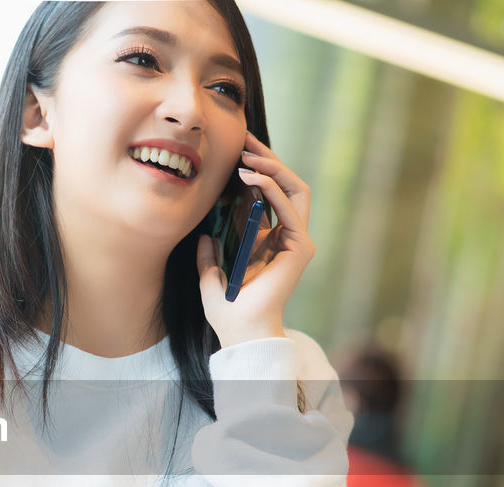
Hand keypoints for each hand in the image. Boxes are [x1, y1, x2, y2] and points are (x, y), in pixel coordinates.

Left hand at [196, 130, 313, 348]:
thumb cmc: (226, 308)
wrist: (238, 329)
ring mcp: (298, 241)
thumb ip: (209, 253)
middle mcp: (288, 238)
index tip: (236, 150)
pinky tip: (251, 176)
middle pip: (288, 185)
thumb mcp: (210, 274)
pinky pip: (289, 208)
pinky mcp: (300, 247)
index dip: (258, 169)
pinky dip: (272, 188)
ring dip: (272, 167)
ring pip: (295, 189)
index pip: (272, 194)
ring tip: (247, 154)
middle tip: (245, 139)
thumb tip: (204, 235)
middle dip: (268, 159)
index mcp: (271, 241)